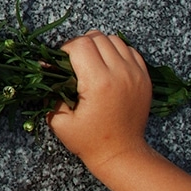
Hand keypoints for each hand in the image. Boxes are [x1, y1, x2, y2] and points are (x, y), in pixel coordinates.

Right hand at [47, 31, 152, 170]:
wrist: (122, 153)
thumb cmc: (90, 141)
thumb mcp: (60, 121)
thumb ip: (50, 94)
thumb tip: (45, 70)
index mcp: (99, 83)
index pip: (80, 45)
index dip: (65, 49)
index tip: (61, 63)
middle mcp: (120, 73)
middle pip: (97, 37)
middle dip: (81, 45)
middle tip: (73, 62)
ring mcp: (136, 74)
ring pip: (114, 40)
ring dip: (99, 46)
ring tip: (91, 62)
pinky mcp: (144, 77)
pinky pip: (130, 50)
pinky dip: (116, 52)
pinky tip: (108, 66)